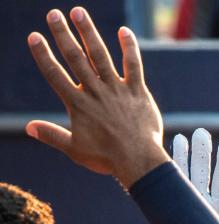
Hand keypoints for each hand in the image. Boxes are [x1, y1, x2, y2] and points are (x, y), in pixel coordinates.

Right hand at [26, 8, 166, 188]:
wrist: (139, 161)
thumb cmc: (106, 158)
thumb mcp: (74, 149)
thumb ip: (52, 135)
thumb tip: (28, 127)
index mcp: (78, 105)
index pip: (55, 75)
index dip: (43, 55)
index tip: (34, 37)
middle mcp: (96, 92)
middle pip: (76, 58)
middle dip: (62, 35)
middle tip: (53, 14)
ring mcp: (117, 90)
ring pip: (101, 56)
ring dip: (88, 32)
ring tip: (78, 12)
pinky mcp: (138, 92)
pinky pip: (133, 66)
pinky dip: (129, 48)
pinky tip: (124, 31)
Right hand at [157, 128, 218, 223]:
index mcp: (217, 211)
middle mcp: (200, 207)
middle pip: (201, 174)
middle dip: (201, 154)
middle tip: (201, 132)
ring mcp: (184, 210)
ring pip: (183, 179)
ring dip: (182, 158)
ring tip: (182, 137)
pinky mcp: (169, 216)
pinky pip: (166, 193)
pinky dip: (165, 176)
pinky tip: (159, 160)